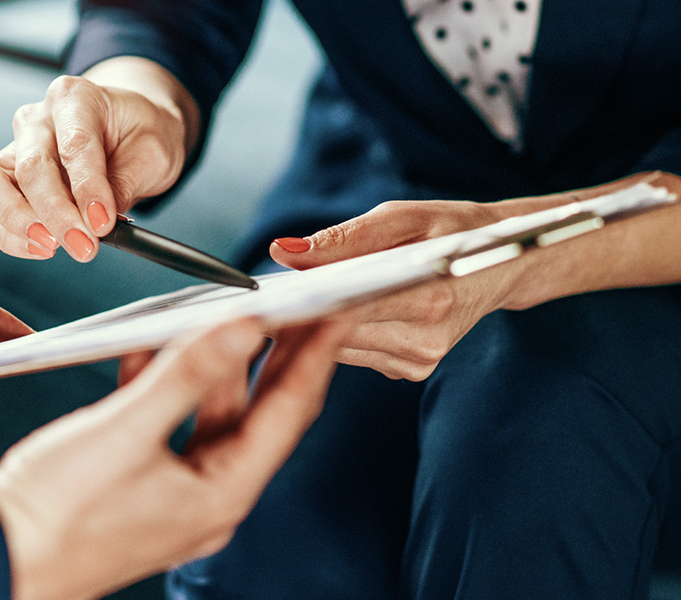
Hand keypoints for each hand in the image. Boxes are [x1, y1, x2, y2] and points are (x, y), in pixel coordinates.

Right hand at [0, 57, 197, 262]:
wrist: (128, 131)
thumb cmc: (139, 134)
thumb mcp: (152, 152)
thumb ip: (123, 184)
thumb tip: (96, 223)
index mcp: (74, 98)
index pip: (74, 144)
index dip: (87, 188)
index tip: (103, 223)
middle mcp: (36, 119)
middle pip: (29, 166)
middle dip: (55, 214)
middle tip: (83, 246)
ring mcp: (14, 148)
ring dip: (18, 224)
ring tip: (55, 247)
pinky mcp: (4, 180)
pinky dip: (11, 237)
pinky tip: (45, 247)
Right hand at [0, 319, 338, 599]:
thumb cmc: (54, 514)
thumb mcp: (126, 431)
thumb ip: (188, 374)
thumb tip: (244, 328)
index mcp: (221, 494)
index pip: (289, 411)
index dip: (316, 354)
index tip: (337, 308)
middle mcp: (208, 497)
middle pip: (258, 412)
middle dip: (278, 355)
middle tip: (298, 303)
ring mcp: (175, 492)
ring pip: (211, 414)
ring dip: (215, 364)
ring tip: (226, 314)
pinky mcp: (140, 483)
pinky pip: (169, 424)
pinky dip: (168, 384)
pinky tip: (154, 349)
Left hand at [270, 199, 516, 380]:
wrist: (503, 261)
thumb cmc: (452, 230)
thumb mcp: (401, 217)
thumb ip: (342, 239)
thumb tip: (283, 252)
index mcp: (430, 298)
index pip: (345, 307)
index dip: (302, 300)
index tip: (266, 292)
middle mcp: (425, 339)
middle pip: (336, 333)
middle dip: (303, 311)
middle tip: (274, 290)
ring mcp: (419, 361)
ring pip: (340, 348)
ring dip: (317, 324)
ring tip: (306, 296)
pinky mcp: (412, 371)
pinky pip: (356, 353)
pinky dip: (340, 333)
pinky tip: (341, 312)